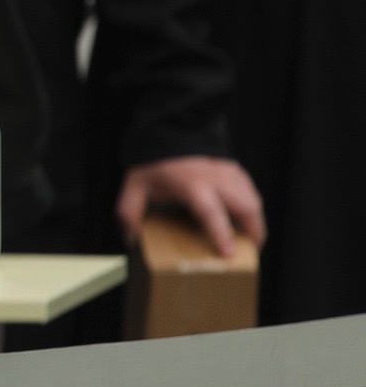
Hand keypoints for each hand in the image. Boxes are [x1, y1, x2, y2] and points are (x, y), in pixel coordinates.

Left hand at [115, 154, 266, 257]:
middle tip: (249, 253)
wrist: (169, 132)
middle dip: (253, 233)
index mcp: (192, 185)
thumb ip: (130, 211)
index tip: (228, 253)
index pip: (211, 212)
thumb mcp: (135, 186)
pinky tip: (245, 220)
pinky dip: (252, 208)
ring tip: (250, 240)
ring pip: (254, 200)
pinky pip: (251, 192)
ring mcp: (229, 172)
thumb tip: (131, 238)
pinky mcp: (236, 169)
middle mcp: (216, 179)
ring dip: (256, 222)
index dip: (221, 234)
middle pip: (246, 208)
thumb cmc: (154, 163)